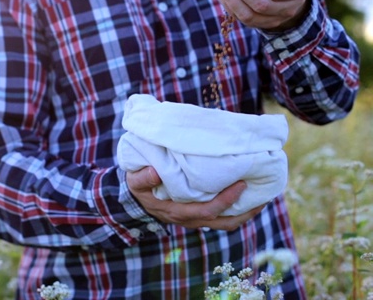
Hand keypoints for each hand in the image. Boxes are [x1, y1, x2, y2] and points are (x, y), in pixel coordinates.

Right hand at [126, 167, 264, 230]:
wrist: (135, 201)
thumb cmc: (137, 188)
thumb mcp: (135, 181)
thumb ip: (143, 177)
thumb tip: (156, 171)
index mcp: (177, 211)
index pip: (207, 211)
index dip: (226, 200)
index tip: (241, 184)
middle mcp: (189, 219)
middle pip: (223, 223)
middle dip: (244, 210)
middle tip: (262, 192)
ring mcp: (195, 220)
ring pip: (225, 224)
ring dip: (245, 214)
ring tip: (261, 198)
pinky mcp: (199, 215)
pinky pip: (222, 219)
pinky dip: (236, 210)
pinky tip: (246, 198)